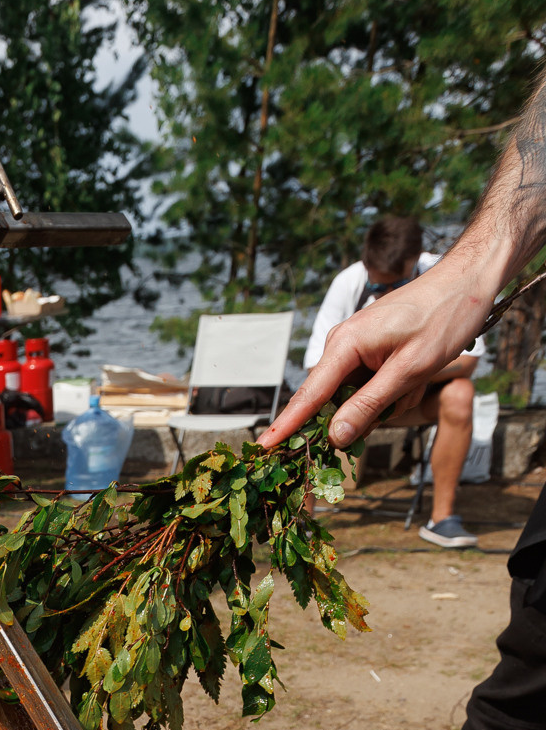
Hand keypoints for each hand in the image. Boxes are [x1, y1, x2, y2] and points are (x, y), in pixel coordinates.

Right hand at [260, 253, 495, 450]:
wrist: (467, 281)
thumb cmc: (443, 318)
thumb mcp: (409, 370)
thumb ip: (369, 405)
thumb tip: (333, 437)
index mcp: (345, 345)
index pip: (309, 395)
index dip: (287, 425)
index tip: (263, 448)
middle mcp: (342, 346)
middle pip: (336, 402)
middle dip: (369, 412)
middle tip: (407, 395)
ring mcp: (355, 348)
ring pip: (359, 397)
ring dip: (390, 400)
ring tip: (419, 378)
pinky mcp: (370, 351)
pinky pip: (372, 385)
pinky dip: (395, 390)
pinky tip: (417, 376)